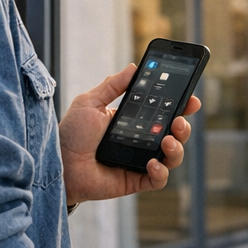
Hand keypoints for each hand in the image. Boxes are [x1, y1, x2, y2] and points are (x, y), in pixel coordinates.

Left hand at [59, 64, 200, 203]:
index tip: (191, 98)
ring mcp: (140, 161)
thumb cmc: (71, 133)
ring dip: (177, 148)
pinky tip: (152, 163)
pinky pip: (159, 179)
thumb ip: (112, 85)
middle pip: (175, 134)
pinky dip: (161, 172)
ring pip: (173, 157)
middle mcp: (142, 140)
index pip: (164, 112)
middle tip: (179, 120)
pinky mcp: (135, 180)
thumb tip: (133, 67)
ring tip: (167, 140)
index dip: (181, 105)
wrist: (57, 164)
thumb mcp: (90, 102)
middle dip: (185, 126)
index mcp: (134, 121)